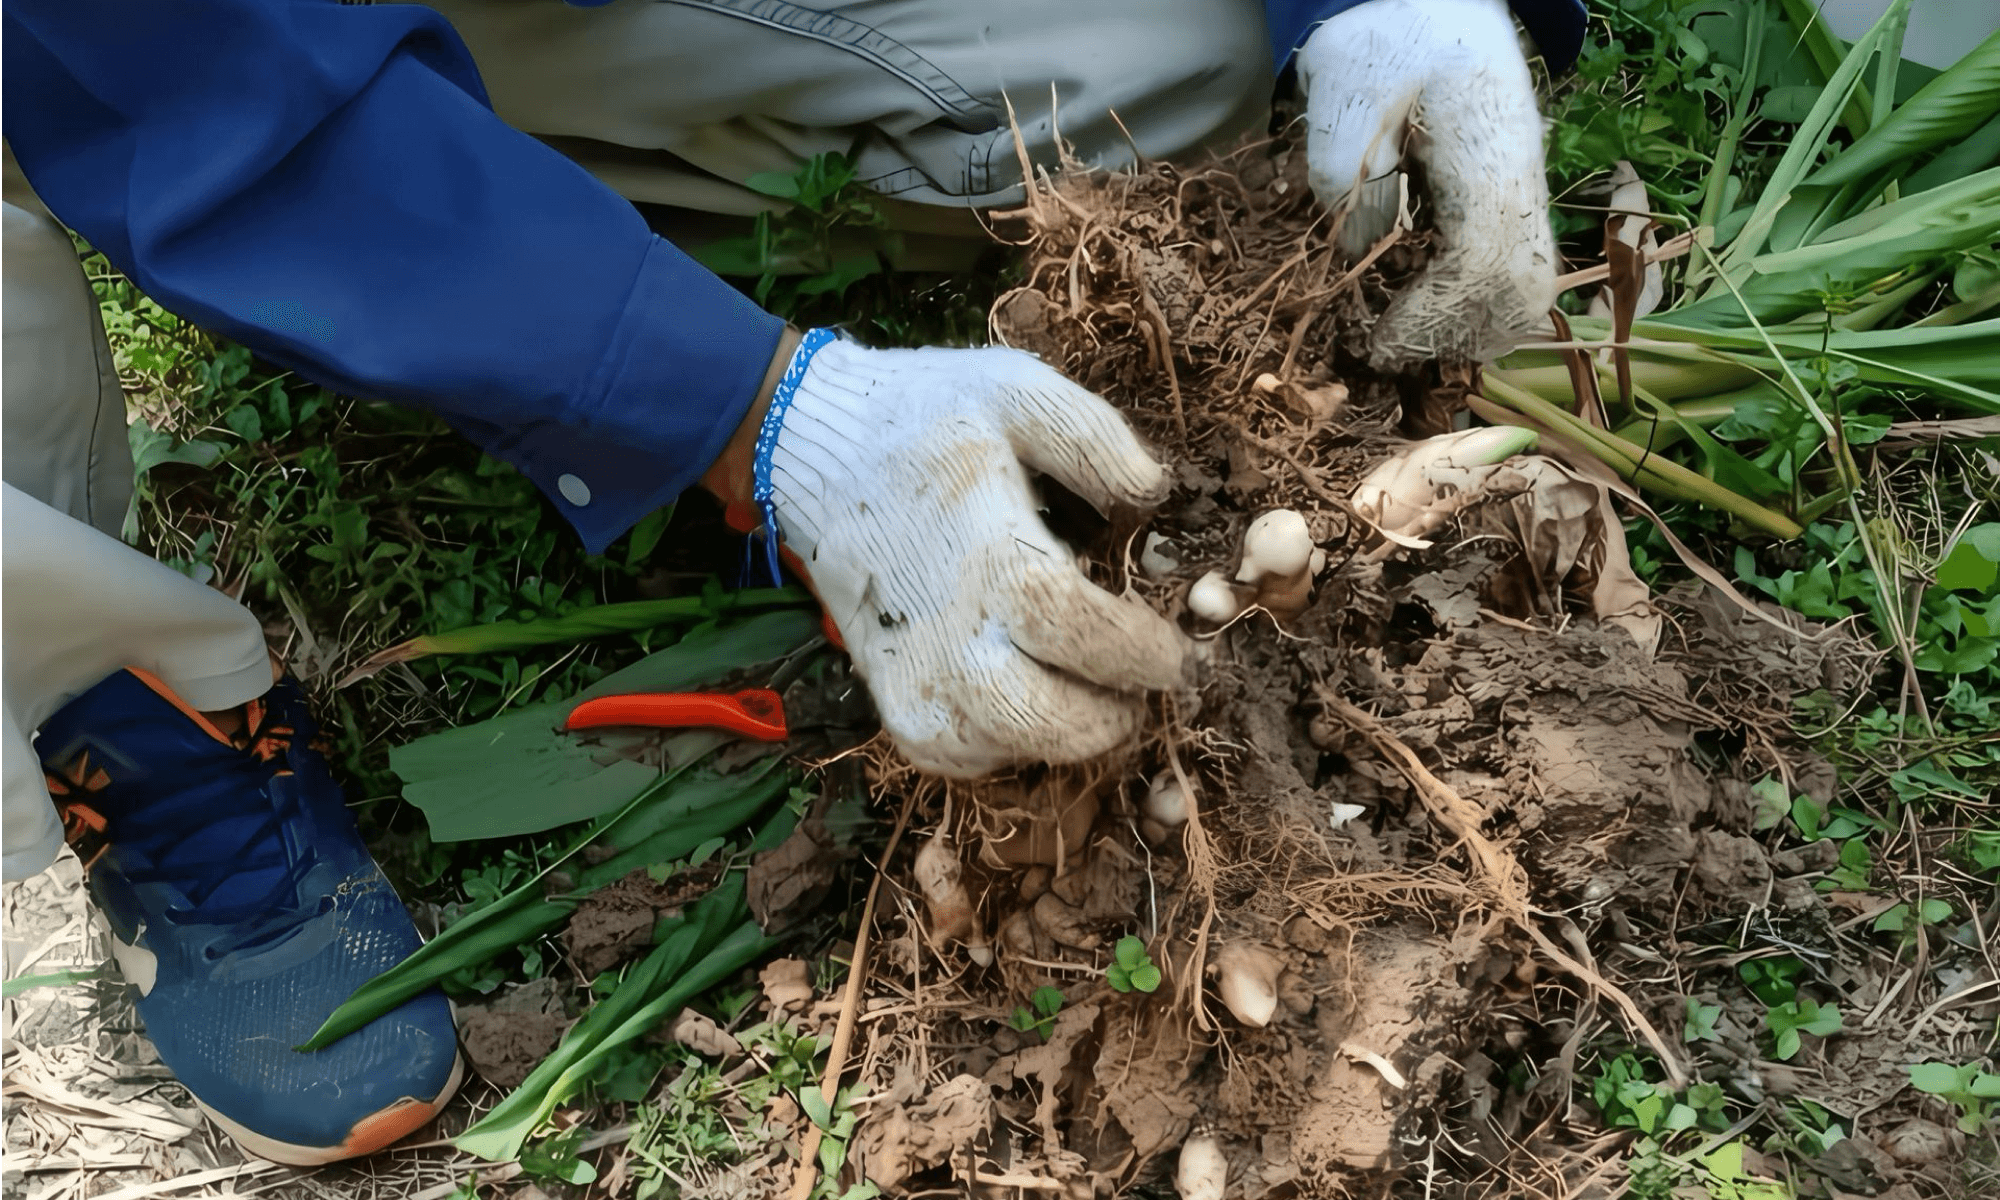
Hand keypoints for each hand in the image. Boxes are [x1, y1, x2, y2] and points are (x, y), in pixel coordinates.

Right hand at [734, 334, 1185, 776]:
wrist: (809, 449)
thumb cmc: (921, 418)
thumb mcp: (1016, 391)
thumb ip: (1095, 438)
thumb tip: (1155, 493)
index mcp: (989, 559)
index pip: (1083, 635)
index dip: (1143, 655)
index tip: (1179, 654)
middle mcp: (948, 638)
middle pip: (1048, 722)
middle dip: (1113, 715)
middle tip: (1139, 684)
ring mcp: (913, 679)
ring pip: (1009, 749)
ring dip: (1064, 732)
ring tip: (1089, 688)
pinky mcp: (890, 701)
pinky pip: (965, 755)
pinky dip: (1009, 741)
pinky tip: (1027, 694)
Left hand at [1298, 0, 1557, 365]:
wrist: (1429, 6)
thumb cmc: (1380, 46)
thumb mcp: (1344, 102)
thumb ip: (1350, 184)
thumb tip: (1361, 259)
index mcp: (1485, 147)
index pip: (1479, 260)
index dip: (1429, 315)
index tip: (1376, 342)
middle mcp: (1523, 173)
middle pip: (1519, 290)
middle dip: (1452, 335)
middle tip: (1387, 349)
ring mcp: (1528, 187)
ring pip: (1529, 290)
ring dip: (1470, 329)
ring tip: (1406, 336)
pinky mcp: (1516, 198)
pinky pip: (1519, 272)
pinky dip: (1478, 307)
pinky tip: (1426, 309)